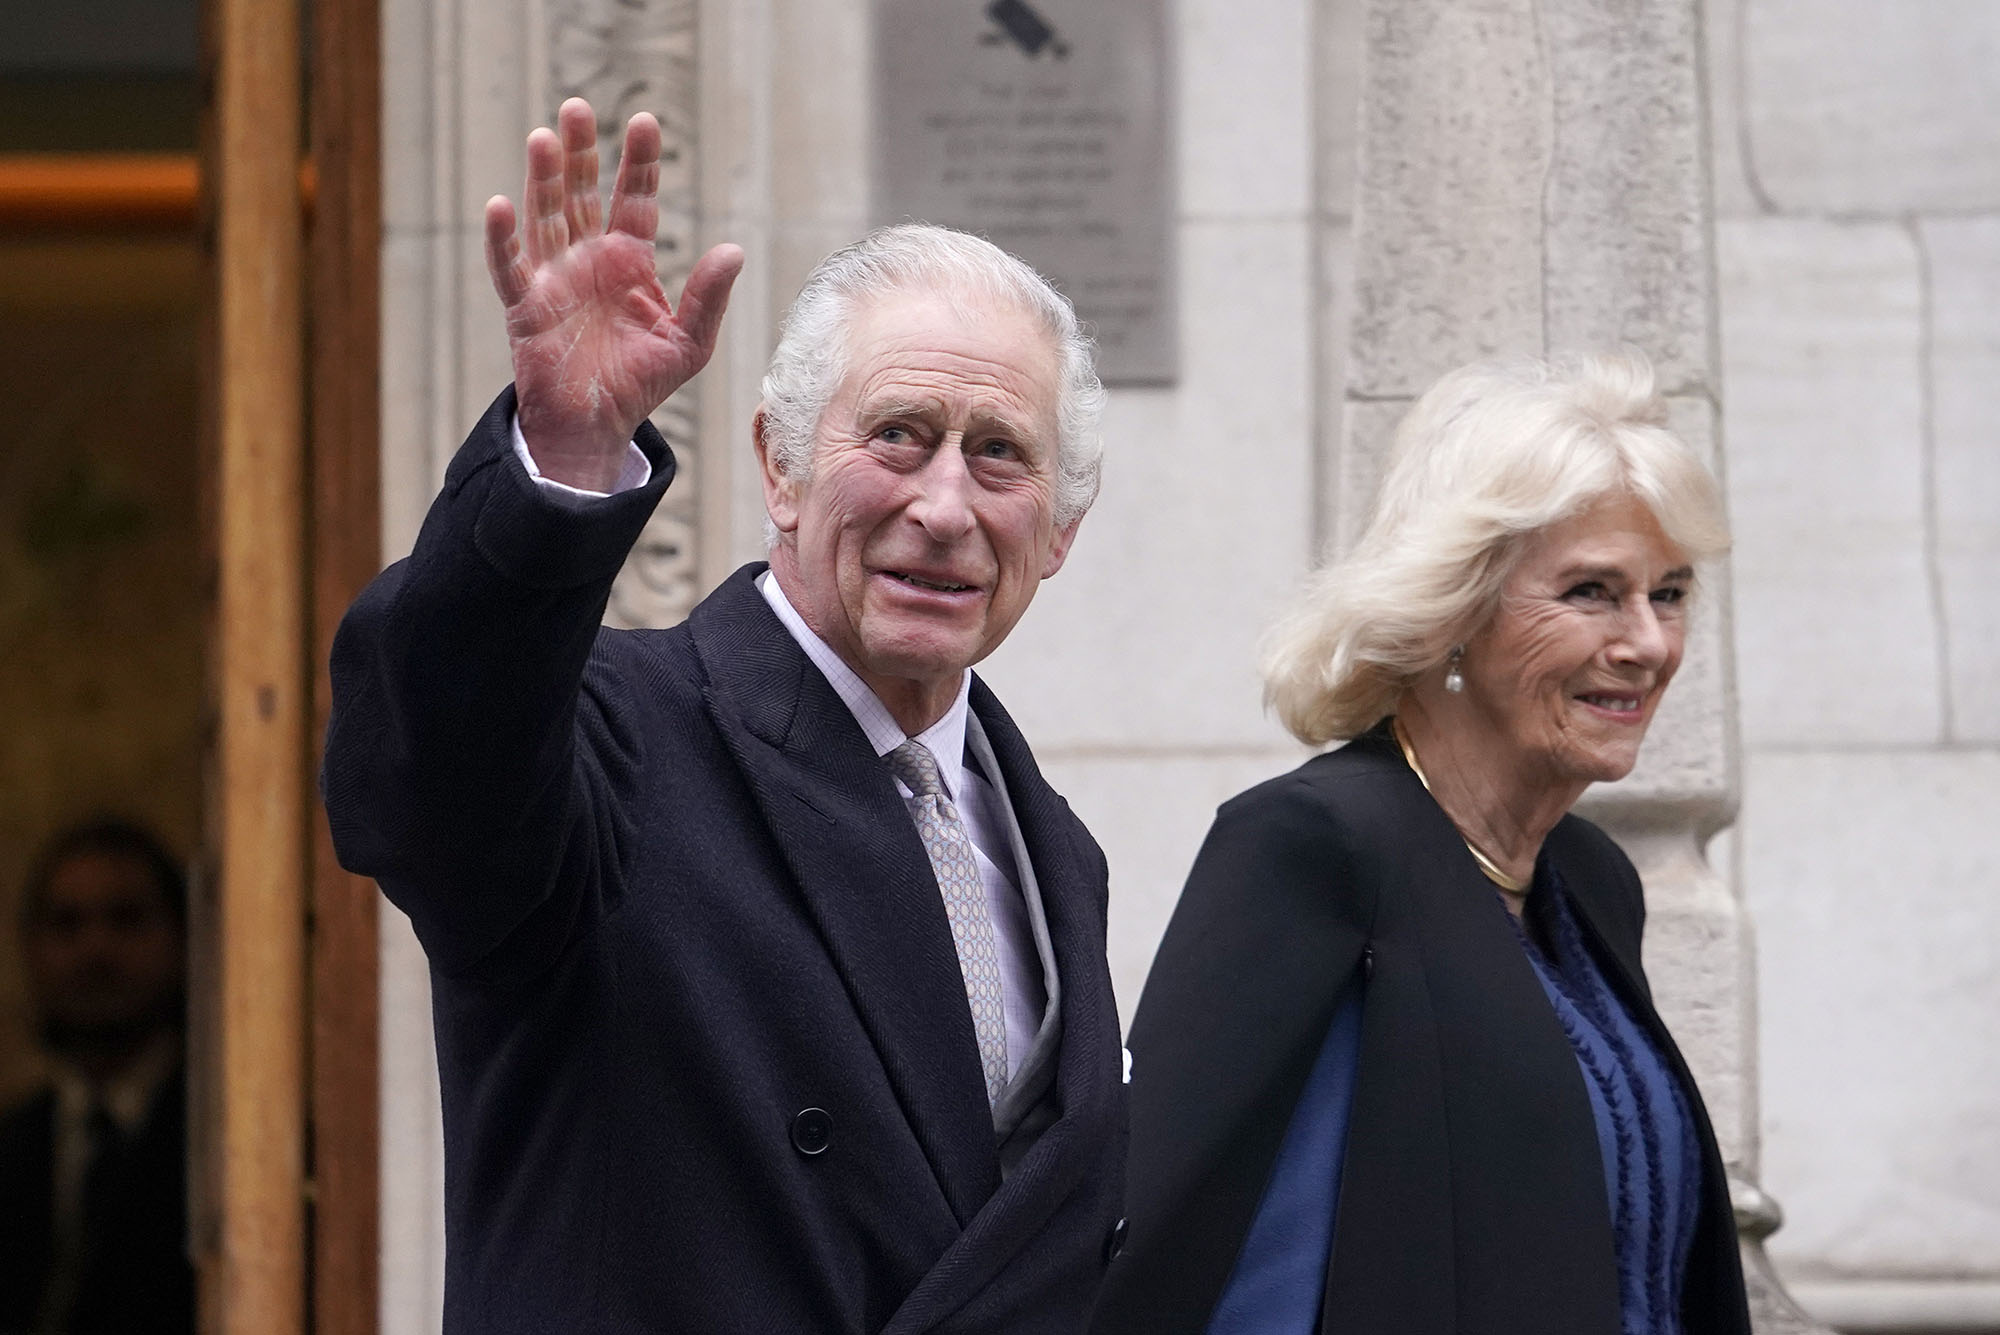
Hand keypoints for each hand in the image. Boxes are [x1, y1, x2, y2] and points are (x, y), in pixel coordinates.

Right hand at [485, 98, 743, 490]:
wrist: (598, 427)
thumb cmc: (641, 384)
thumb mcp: (689, 343)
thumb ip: (708, 297)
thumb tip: (734, 251)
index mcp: (629, 260)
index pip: (634, 199)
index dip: (639, 162)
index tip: (645, 120)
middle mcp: (588, 259)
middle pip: (580, 193)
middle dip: (580, 152)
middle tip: (579, 107)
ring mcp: (554, 278)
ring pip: (544, 217)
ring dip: (542, 179)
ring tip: (544, 137)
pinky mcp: (526, 306)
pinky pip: (510, 267)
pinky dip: (503, 239)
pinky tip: (500, 205)